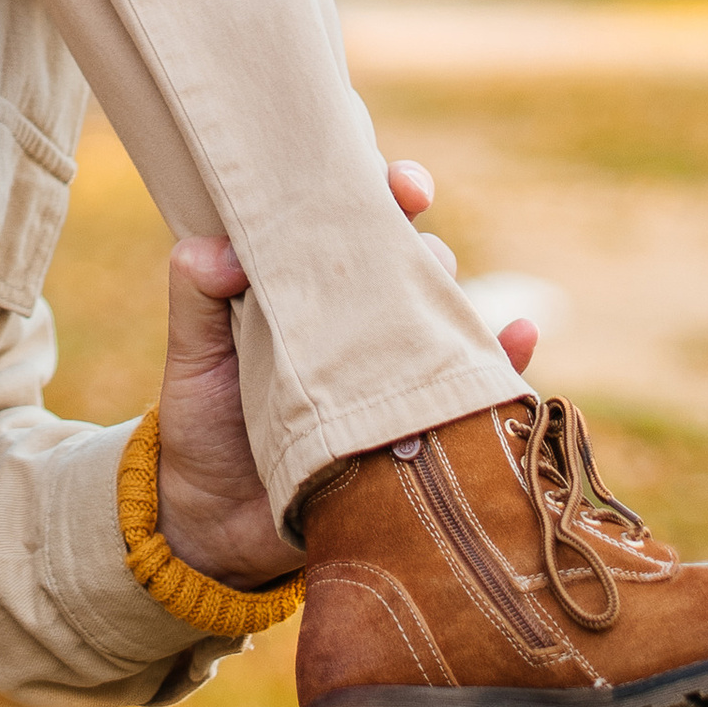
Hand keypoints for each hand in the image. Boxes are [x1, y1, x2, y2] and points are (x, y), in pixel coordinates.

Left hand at [151, 157, 539, 593]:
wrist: (216, 527)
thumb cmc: (202, 423)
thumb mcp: (190, 352)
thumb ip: (195, 292)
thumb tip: (223, 250)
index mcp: (304, 287)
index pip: (348, 222)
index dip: (375, 188)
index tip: (388, 179)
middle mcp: (355, 321)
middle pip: (404, 259)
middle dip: (417, 235)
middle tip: (412, 228)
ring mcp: (389, 371)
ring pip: (441, 312)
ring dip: (450, 292)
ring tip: (442, 291)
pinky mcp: (414, 425)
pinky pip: (473, 386)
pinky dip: (504, 358)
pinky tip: (517, 336)